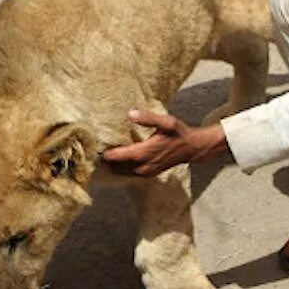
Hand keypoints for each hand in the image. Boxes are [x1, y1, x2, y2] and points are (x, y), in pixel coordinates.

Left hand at [102, 109, 230, 176]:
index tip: (96, 143)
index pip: (116, 157)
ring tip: (108, 150)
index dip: (104, 152)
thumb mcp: (166, 122)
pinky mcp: (147, 174)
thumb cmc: (179, 133)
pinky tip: (120, 157)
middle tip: (99, 145)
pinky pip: (128, 174)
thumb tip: (130, 113)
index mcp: (143, 153)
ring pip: (121, 172)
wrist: (192, 148)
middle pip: (115, 166)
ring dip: (114, 163)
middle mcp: (142, 166)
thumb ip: (148, 118)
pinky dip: (121, 167)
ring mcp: (145, 172)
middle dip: (107, 158)